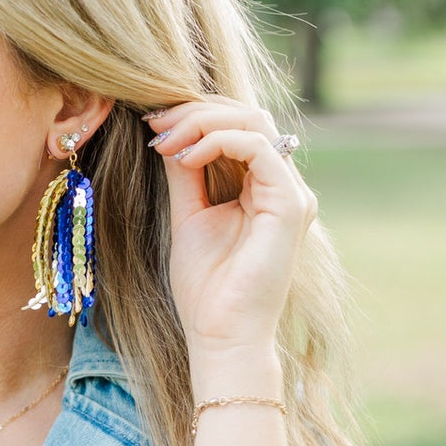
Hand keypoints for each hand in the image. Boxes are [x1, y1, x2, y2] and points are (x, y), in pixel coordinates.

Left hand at [143, 97, 317, 355]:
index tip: (153, 126)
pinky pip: (257, 147)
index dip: (196, 116)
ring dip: (203, 121)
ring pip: (254, 122)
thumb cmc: (206, 288)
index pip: (238, 127)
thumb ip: (185, 172)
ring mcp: (291, 193)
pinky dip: (217, 141)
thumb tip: (168, 132)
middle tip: (155, 123)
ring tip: (165, 139)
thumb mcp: (188, 214)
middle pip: (249, 116)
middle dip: (196, 111)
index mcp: (263, 188)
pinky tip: (184, 157)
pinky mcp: (290, 203)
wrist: (221, 335)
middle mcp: (283, 186)